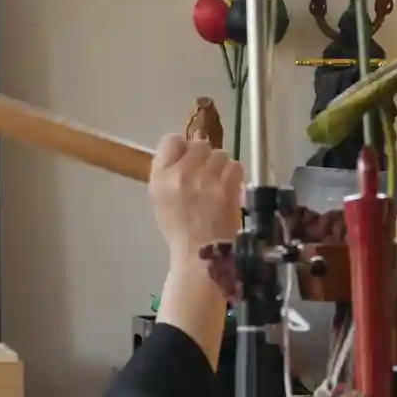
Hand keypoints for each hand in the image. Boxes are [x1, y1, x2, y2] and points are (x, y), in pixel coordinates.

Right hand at [148, 133, 242, 264]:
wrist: (201, 256)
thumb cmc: (180, 231)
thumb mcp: (161, 200)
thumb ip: (169, 174)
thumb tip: (185, 155)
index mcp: (160, 177)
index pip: (171, 140)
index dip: (183, 147)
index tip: (189, 158)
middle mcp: (181, 173)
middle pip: (199, 145)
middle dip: (205, 157)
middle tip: (207, 174)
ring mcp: (205, 179)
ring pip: (220, 154)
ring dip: (221, 167)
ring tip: (219, 184)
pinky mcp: (227, 186)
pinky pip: (235, 166)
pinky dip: (234, 176)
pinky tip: (230, 189)